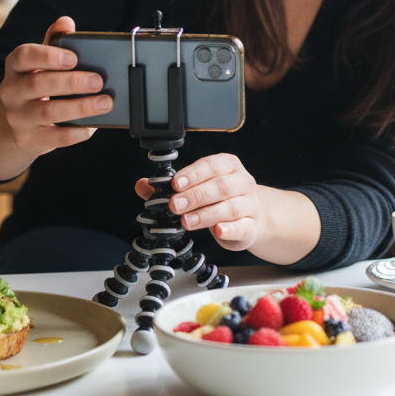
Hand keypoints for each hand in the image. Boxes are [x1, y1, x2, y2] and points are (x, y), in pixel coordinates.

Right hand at [0, 16, 111, 157]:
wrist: (18, 123)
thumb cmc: (38, 84)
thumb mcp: (42, 62)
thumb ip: (55, 40)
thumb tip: (66, 22)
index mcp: (15, 67)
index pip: (24, 56)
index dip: (48, 56)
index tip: (73, 57)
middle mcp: (11, 91)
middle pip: (39, 85)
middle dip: (71, 83)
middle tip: (98, 81)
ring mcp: (18, 117)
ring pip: (48, 112)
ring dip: (80, 107)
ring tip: (105, 102)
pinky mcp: (29, 139)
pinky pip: (55, 138)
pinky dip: (76, 132)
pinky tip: (93, 125)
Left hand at [135, 153, 260, 250]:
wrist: (250, 217)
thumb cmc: (219, 199)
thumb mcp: (197, 188)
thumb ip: (171, 187)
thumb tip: (142, 185)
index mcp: (228, 166)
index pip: (211, 165)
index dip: (192, 174)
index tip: (175, 184)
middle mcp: (242, 182)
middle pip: (220, 186)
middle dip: (194, 195)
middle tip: (175, 205)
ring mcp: (250, 204)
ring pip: (229, 207)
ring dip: (205, 214)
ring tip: (186, 221)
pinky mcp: (252, 226)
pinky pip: (243, 226)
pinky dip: (230, 229)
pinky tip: (218, 230)